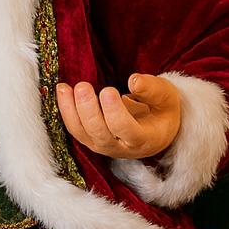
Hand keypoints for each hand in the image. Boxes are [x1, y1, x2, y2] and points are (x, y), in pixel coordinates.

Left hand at [56, 73, 181, 159]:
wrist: (156, 129)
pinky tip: (62, 91)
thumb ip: (152, 90)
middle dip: (88, 110)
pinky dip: (66, 111)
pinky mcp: (91, 140)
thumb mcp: (166, 97)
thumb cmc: (162, 111)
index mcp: (144, 139)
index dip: (115, 112)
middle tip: (83, 86)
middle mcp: (121, 148)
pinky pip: (75, 128)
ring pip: (82, 133)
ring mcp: (104, 146)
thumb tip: (133, 81)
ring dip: (71, 111)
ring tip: (64, 87)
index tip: (108, 91)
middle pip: (100, 133)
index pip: (126, 130)